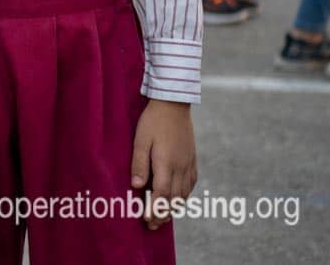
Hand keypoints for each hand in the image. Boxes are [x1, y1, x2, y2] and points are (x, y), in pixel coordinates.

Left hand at [131, 99, 196, 229]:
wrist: (174, 104)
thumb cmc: (153, 121)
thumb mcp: (140, 140)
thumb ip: (139, 163)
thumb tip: (136, 186)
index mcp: (166, 163)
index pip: (161, 194)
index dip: (154, 209)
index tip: (147, 220)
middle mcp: (181, 167)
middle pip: (174, 198)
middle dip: (163, 213)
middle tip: (153, 225)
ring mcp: (189, 164)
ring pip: (184, 193)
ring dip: (174, 207)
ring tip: (163, 216)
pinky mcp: (193, 159)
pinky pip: (191, 183)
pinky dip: (184, 195)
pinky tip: (178, 199)